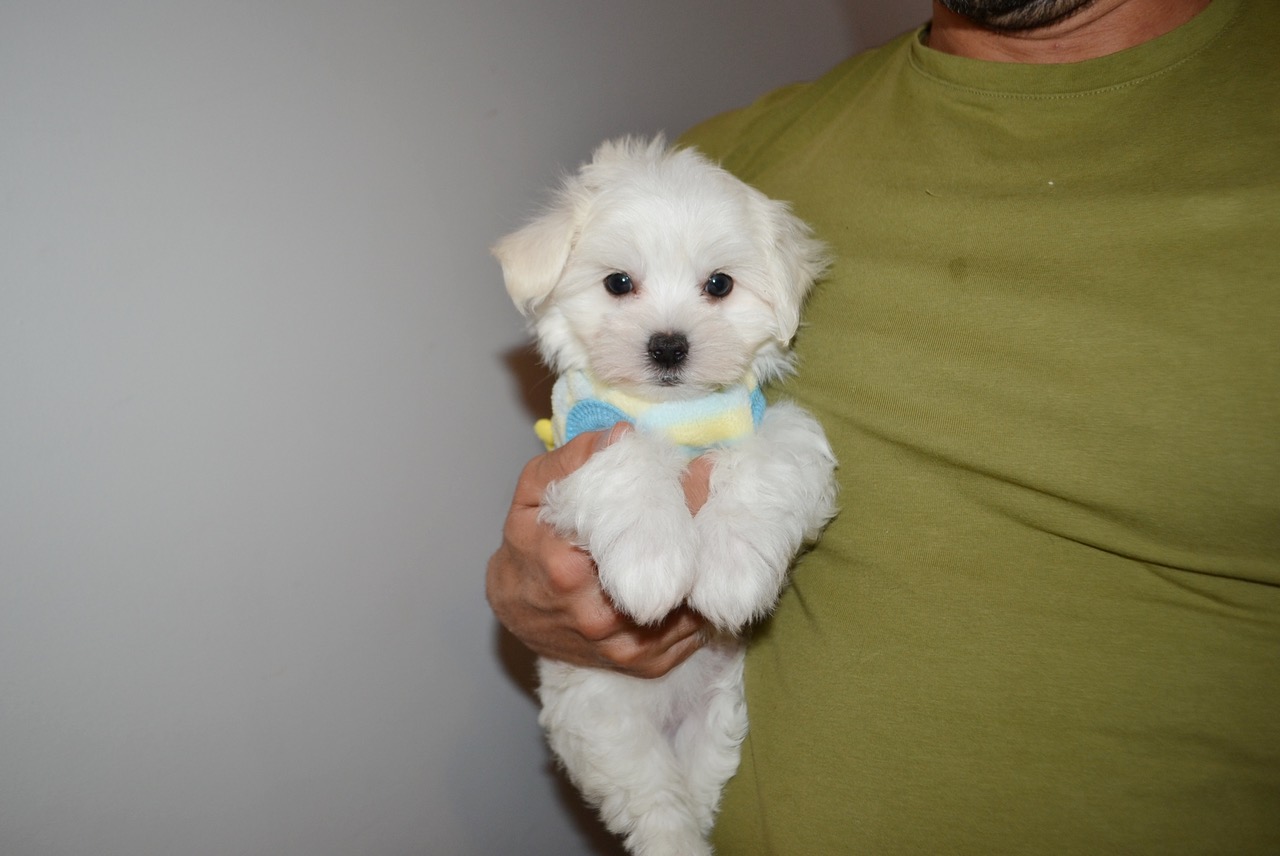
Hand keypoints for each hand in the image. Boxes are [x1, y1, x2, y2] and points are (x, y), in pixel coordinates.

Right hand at [486, 424, 712, 677]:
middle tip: (717, 507)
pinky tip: (702, 581)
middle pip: (675, 576)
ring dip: (708, 577)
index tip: (702, 474)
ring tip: (717, 541)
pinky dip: (702, 609)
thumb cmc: (528, 541)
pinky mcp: (641, 666)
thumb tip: (622, 435)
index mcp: (567, 570)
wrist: (516, 606)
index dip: (680, 502)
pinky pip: (691, 638)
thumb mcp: (534, 489)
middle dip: (702, 539)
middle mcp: (596, 617)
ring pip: (690, 609)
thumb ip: (573, 460)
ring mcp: (621, 647)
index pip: (642, 535)